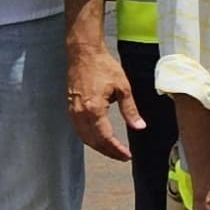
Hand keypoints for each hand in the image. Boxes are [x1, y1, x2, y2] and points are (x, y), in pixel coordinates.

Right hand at [66, 38, 141, 158]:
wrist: (83, 53)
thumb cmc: (103, 66)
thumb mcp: (123, 87)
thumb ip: (130, 110)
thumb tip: (139, 127)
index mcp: (94, 109)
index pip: (105, 137)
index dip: (116, 149)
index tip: (127, 156)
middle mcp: (80, 113)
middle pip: (93, 142)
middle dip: (108, 151)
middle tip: (122, 156)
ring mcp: (73, 111)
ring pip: (84, 138)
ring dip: (98, 147)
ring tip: (113, 150)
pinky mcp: (70, 107)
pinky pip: (79, 129)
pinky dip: (89, 138)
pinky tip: (99, 139)